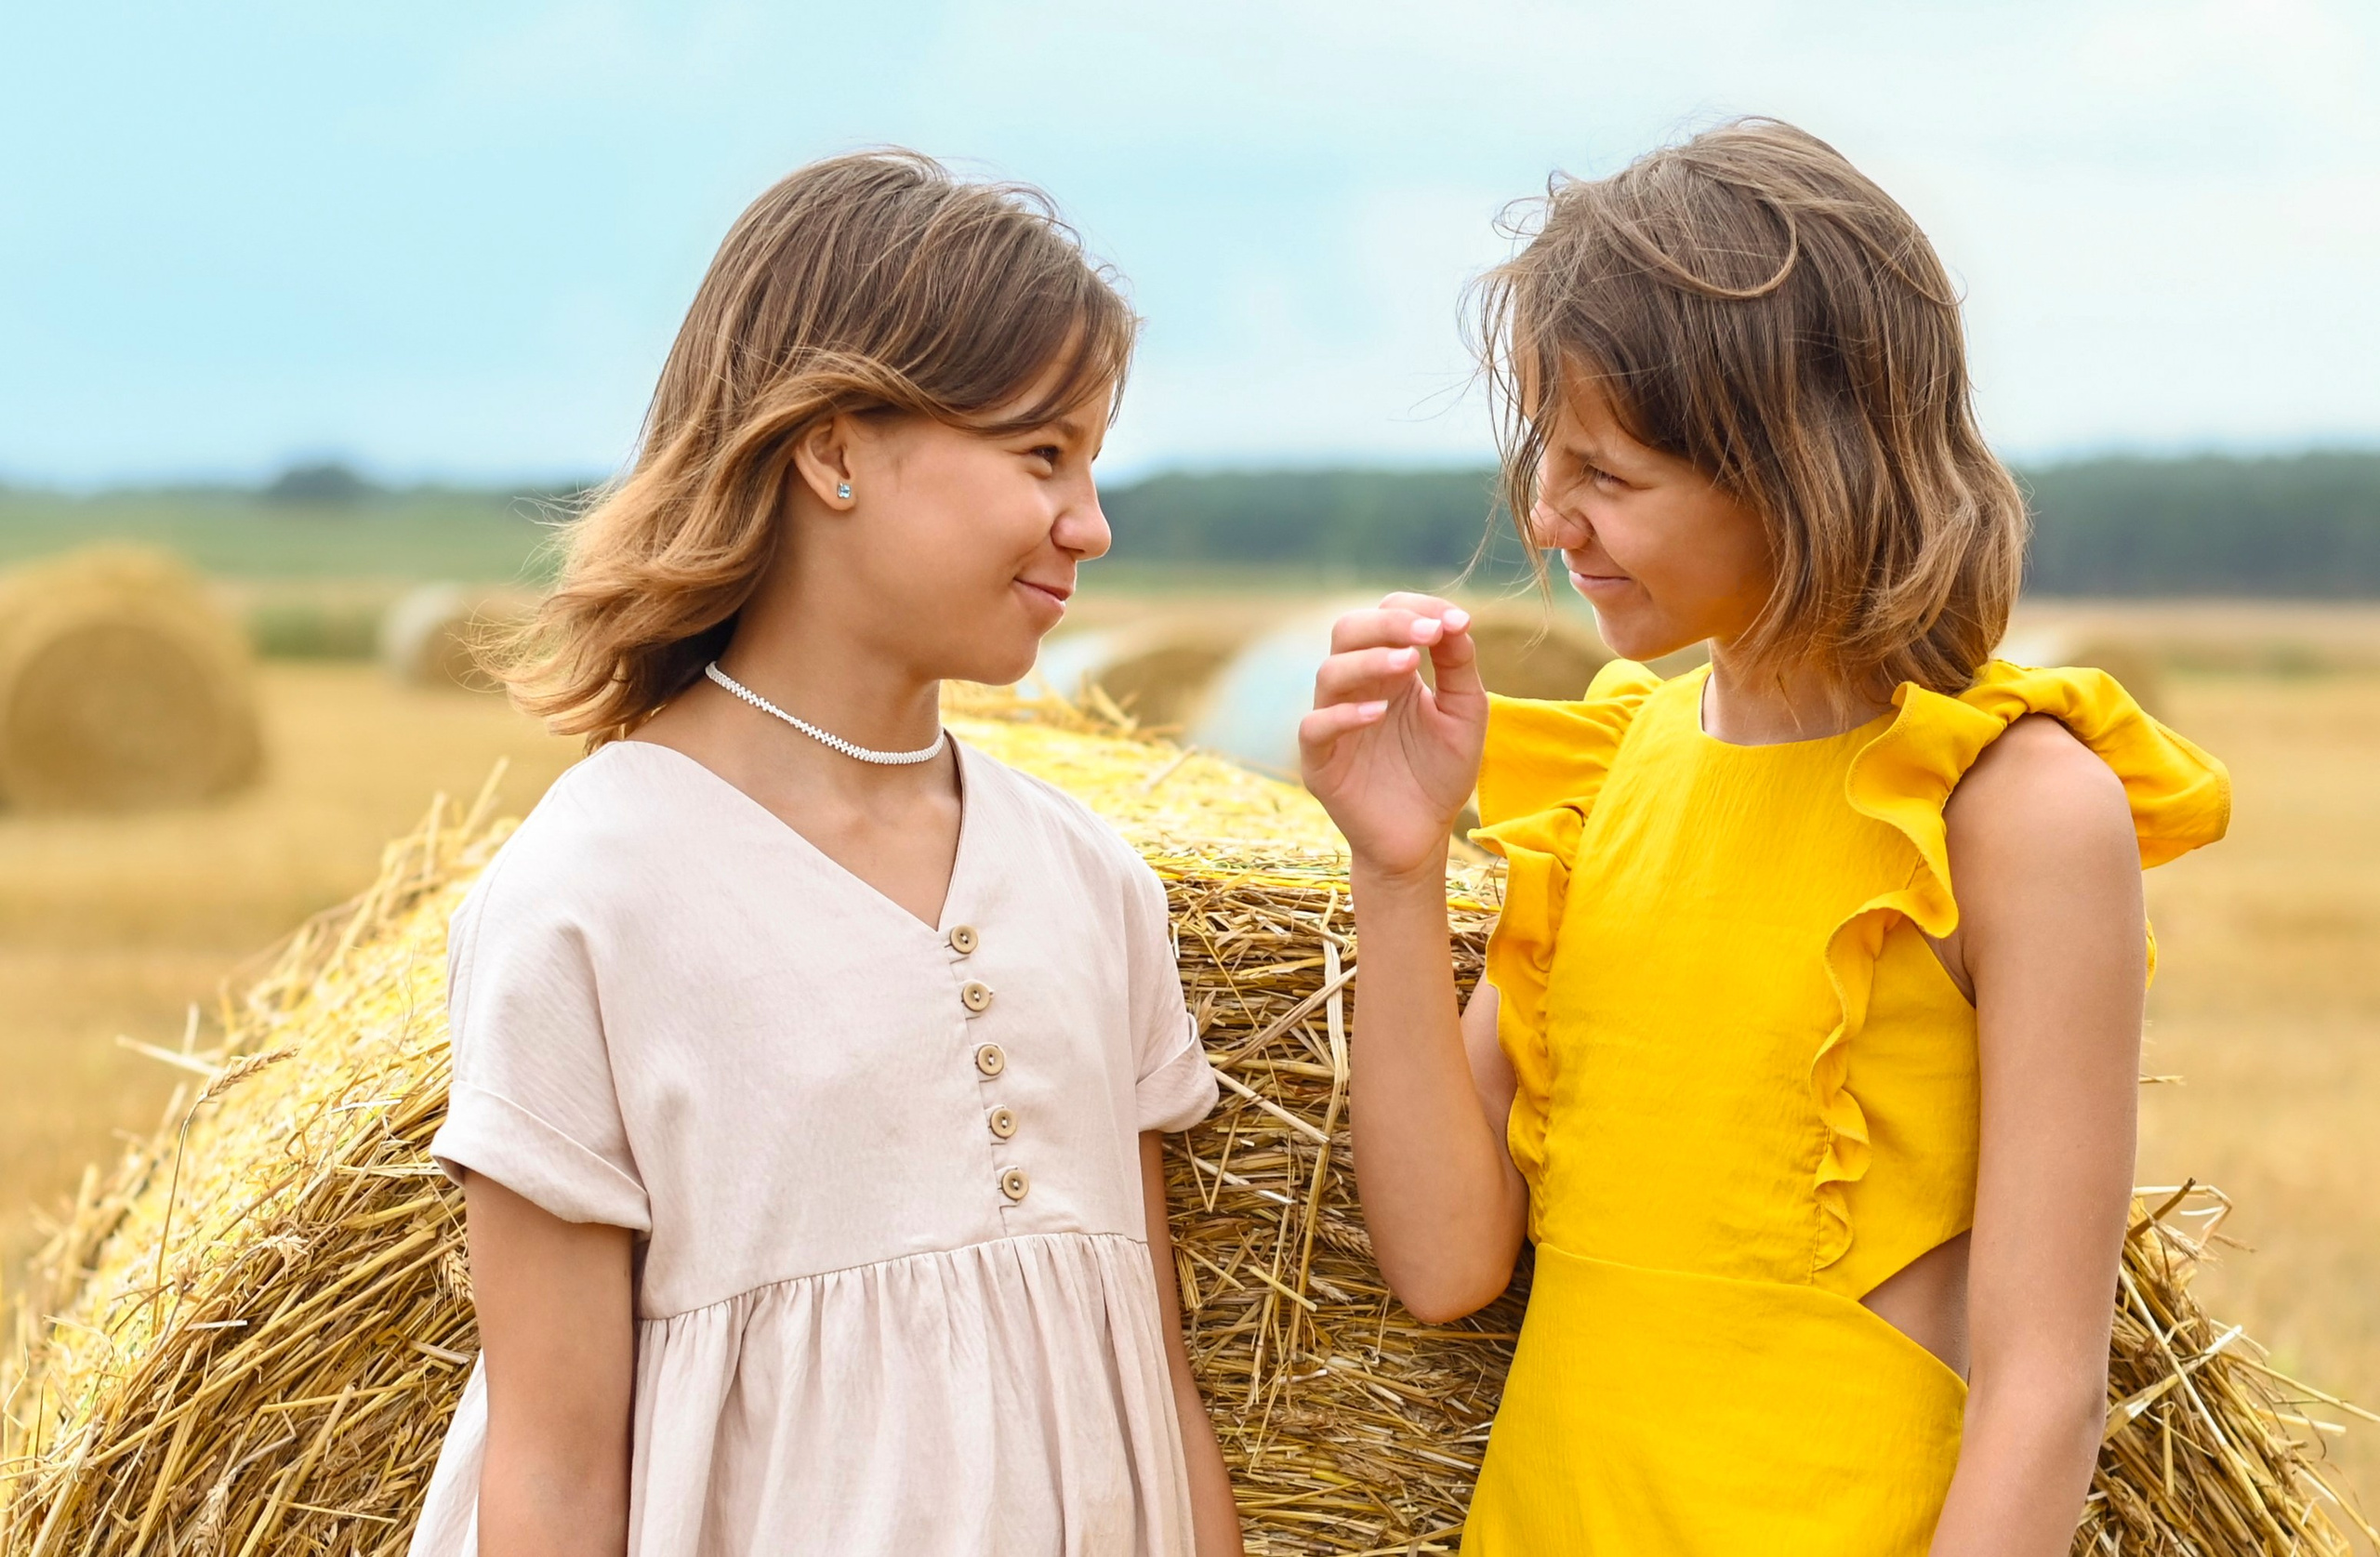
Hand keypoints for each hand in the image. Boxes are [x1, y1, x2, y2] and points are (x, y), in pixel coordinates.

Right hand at [1299, 593, 1487, 879]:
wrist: (1423, 837)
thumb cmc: (1441, 773)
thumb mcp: (1465, 713)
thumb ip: (1459, 665)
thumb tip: (1455, 618)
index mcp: (1389, 669)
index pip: (1386, 615)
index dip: (1414, 610)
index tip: (1451, 621)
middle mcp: (1356, 687)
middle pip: (1348, 630)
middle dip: (1387, 624)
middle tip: (1427, 633)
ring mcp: (1333, 721)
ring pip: (1330, 672)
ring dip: (1369, 661)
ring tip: (1409, 664)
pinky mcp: (1319, 762)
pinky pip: (1315, 727)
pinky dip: (1343, 716)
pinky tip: (1379, 714)